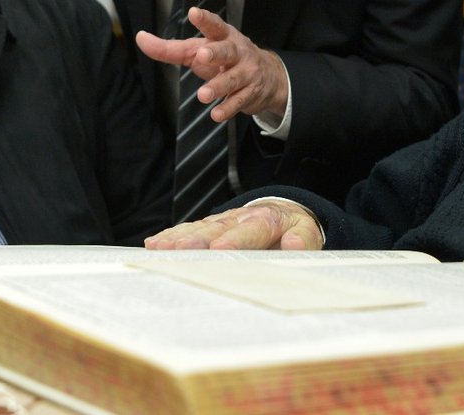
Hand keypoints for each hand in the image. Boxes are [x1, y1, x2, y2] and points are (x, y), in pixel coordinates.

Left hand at [136, 8, 288, 121]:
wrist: (269, 77)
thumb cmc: (226, 59)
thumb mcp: (199, 50)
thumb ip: (170, 48)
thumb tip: (141, 38)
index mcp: (223, 36)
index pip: (214, 25)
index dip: (204, 19)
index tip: (194, 12)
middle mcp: (236, 52)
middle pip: (226, 50)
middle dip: (215, 53)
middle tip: (202, 55)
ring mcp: (246, 73)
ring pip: (232, 79)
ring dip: (218, 87)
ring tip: (203, 95)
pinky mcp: (250, 93)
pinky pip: (238, 102)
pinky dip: (227, 109)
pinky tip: (216, 114)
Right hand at [144, 200, 322, 250]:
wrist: (285, 213)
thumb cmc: (295, 230)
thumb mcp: (309, 233)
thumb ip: (304, 240)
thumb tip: (295, 245)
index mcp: (267, 220)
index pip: (250, 230)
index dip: (234, 240)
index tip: (219, 249)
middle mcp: (240, 218)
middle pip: (217, 229)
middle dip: (197, 239)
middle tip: (179, 249)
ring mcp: (223, 221)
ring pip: (199, 228)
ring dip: (178, 238)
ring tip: (160, 248)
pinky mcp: (210, 226)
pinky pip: (189, 229)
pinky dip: (171, 236)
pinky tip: (155, 244)